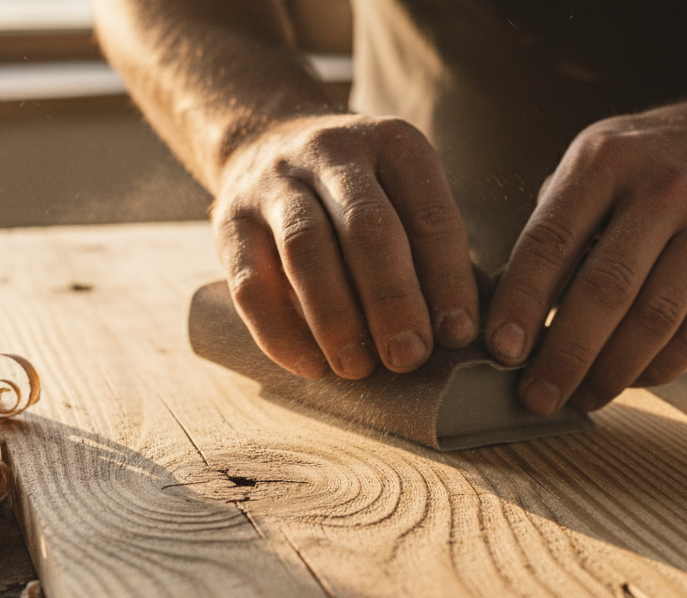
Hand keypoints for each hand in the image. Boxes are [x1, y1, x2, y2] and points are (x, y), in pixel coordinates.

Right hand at [212, 113, 479, 378]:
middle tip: (409, 356)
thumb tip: (455, 334)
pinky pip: (250, 282)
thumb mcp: (402, 194)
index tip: (458, 334)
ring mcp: (275, 182)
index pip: (429, 214)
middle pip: (366, 227)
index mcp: (394, 144)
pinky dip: (280, 330)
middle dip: (392, 298)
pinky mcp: (229, 220)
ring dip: (335, 316)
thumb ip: (428, 253)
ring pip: (305, 248)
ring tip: (358, 367)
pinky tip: (309, 365)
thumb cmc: (358, 194)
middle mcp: (333, 152)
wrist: (264, 140)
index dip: (448, 278)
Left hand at [484, 96, 686, 413]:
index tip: (500, 353)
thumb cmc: (646, 167)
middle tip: (537, 399)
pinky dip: (656, 369)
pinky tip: (629, 380)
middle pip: (606, 290)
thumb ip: (556, 228)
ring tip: (579, 398)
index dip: (521, 304)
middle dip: (565, 355)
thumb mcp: (595, 165)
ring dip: (610, 373)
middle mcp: (665, 187)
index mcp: (606, 159)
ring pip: (655, 321)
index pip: (550, 241)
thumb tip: (509, 317)